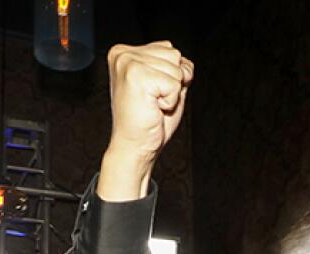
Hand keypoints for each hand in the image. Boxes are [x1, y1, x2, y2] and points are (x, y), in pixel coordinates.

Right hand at [99, 41, 194, 200]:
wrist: (135, 146)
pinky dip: (172, 100)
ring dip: (172, 92)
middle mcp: (123, 54)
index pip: (170, 50)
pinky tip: (154, 108)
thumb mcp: (164, 86)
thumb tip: (185, 62)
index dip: (172, 76)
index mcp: (125, 53)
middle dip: (173, 82)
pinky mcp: (137, 76)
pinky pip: (175, 84)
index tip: (152, 94)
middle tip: (153, 101)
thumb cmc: (148, 121)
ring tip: (153, 104)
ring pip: (176, 69)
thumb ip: (173, 67)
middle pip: (175, 55)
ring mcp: (128, 63)